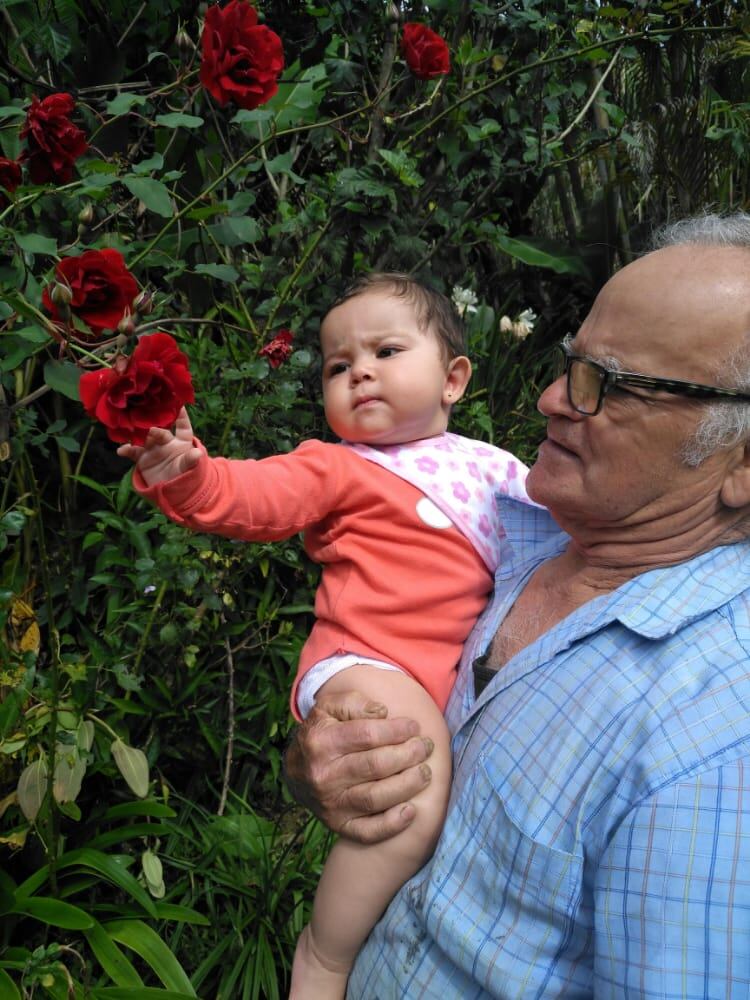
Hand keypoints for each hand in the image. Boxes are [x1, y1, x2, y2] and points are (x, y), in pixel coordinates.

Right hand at [117, 407, 201, 485]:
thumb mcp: (188, 468)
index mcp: (181, 441)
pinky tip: (121, 450)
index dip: (182, 416)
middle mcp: (166, 441)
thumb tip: (198, 454)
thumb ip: (190, 460)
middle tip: (150, 429)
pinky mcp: (142, 457)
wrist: (170, 491)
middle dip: (154, 429)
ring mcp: (153, 448)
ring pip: (144, 438)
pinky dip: (126, 450)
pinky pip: (133, 451)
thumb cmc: (183, 475)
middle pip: (160, 431)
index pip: (183, 426)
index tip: (179, 405)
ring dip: (138, 436)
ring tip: (131, 434)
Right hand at [284, 690, 434, 843]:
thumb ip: (354, 703)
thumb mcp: (328, 708)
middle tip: (425, 747)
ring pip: (375, 798)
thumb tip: (382, 712)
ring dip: (407, 785)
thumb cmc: (321, 734)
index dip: (396, 730)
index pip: (367, 735)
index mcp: (321, 743)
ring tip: (425, 772)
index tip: (414, 726)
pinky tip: (411, 810)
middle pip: (375, 766)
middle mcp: (324, 776)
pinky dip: (392, 825)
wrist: (295, 771)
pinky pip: (367, 831)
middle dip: (408, 755)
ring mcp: (331, 804)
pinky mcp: (339, 826)